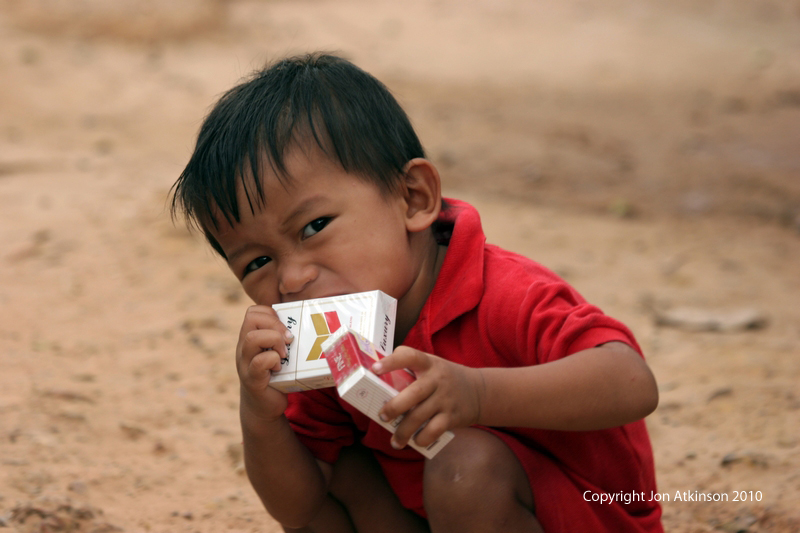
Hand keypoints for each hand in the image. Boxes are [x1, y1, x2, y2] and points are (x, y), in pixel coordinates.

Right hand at [236, 305, 293, 422]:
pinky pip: (259, 362)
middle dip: (275, 325)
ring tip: (284, 354)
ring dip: (274, 341)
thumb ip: (284, 338)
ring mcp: (244, 363)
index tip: (285, 328)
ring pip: (252, 338)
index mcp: (249, 337)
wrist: (264, 406)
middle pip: (251, 319)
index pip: (253, 312)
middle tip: (288, 340)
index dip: (271, 314)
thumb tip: (314, 323)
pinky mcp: (252, 379)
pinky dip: (273, 361)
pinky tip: (279, 368)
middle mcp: (243, 348)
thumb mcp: (278, 352)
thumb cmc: (276, 375)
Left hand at [372, 346, 484, 449]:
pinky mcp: (452, 416)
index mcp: (428, 364)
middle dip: (395, 407)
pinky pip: (435, 430)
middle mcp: (437, 379)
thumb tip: (376, 379)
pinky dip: (423, 438)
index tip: (375, 369)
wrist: (479, 391)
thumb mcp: (432, 365)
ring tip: (395, 441)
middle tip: (382, 416)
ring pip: (421, 416)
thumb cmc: (444, 378)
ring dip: (404, 431)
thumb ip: (409, 369)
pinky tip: (415, 442)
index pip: (409, 356)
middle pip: (414, 393)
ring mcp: (446, 398)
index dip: (391, 362)